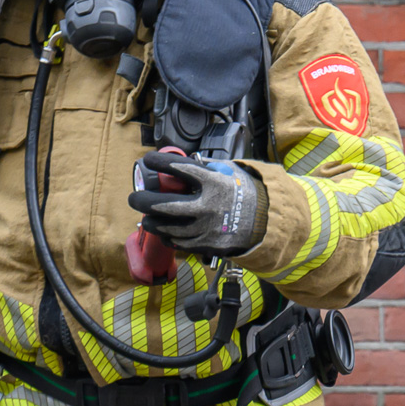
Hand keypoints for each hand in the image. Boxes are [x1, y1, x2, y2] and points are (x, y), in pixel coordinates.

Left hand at [127, 152, 267, 257]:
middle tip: (135, 198)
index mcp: (214, 183)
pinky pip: (180, 243)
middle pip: (164, 205)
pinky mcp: (207, 244)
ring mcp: (206, 228)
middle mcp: (207, 206)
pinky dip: (169, 237)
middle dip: (143, 201)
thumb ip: (208, 167)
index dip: (159, 164)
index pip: (179, 170)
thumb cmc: (248, 193)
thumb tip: (186, 162)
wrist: (269, 221)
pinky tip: (164, 232)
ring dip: (152, 222)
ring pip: (168, 228)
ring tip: (146, 218)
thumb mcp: (232, 172)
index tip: (148, 160)